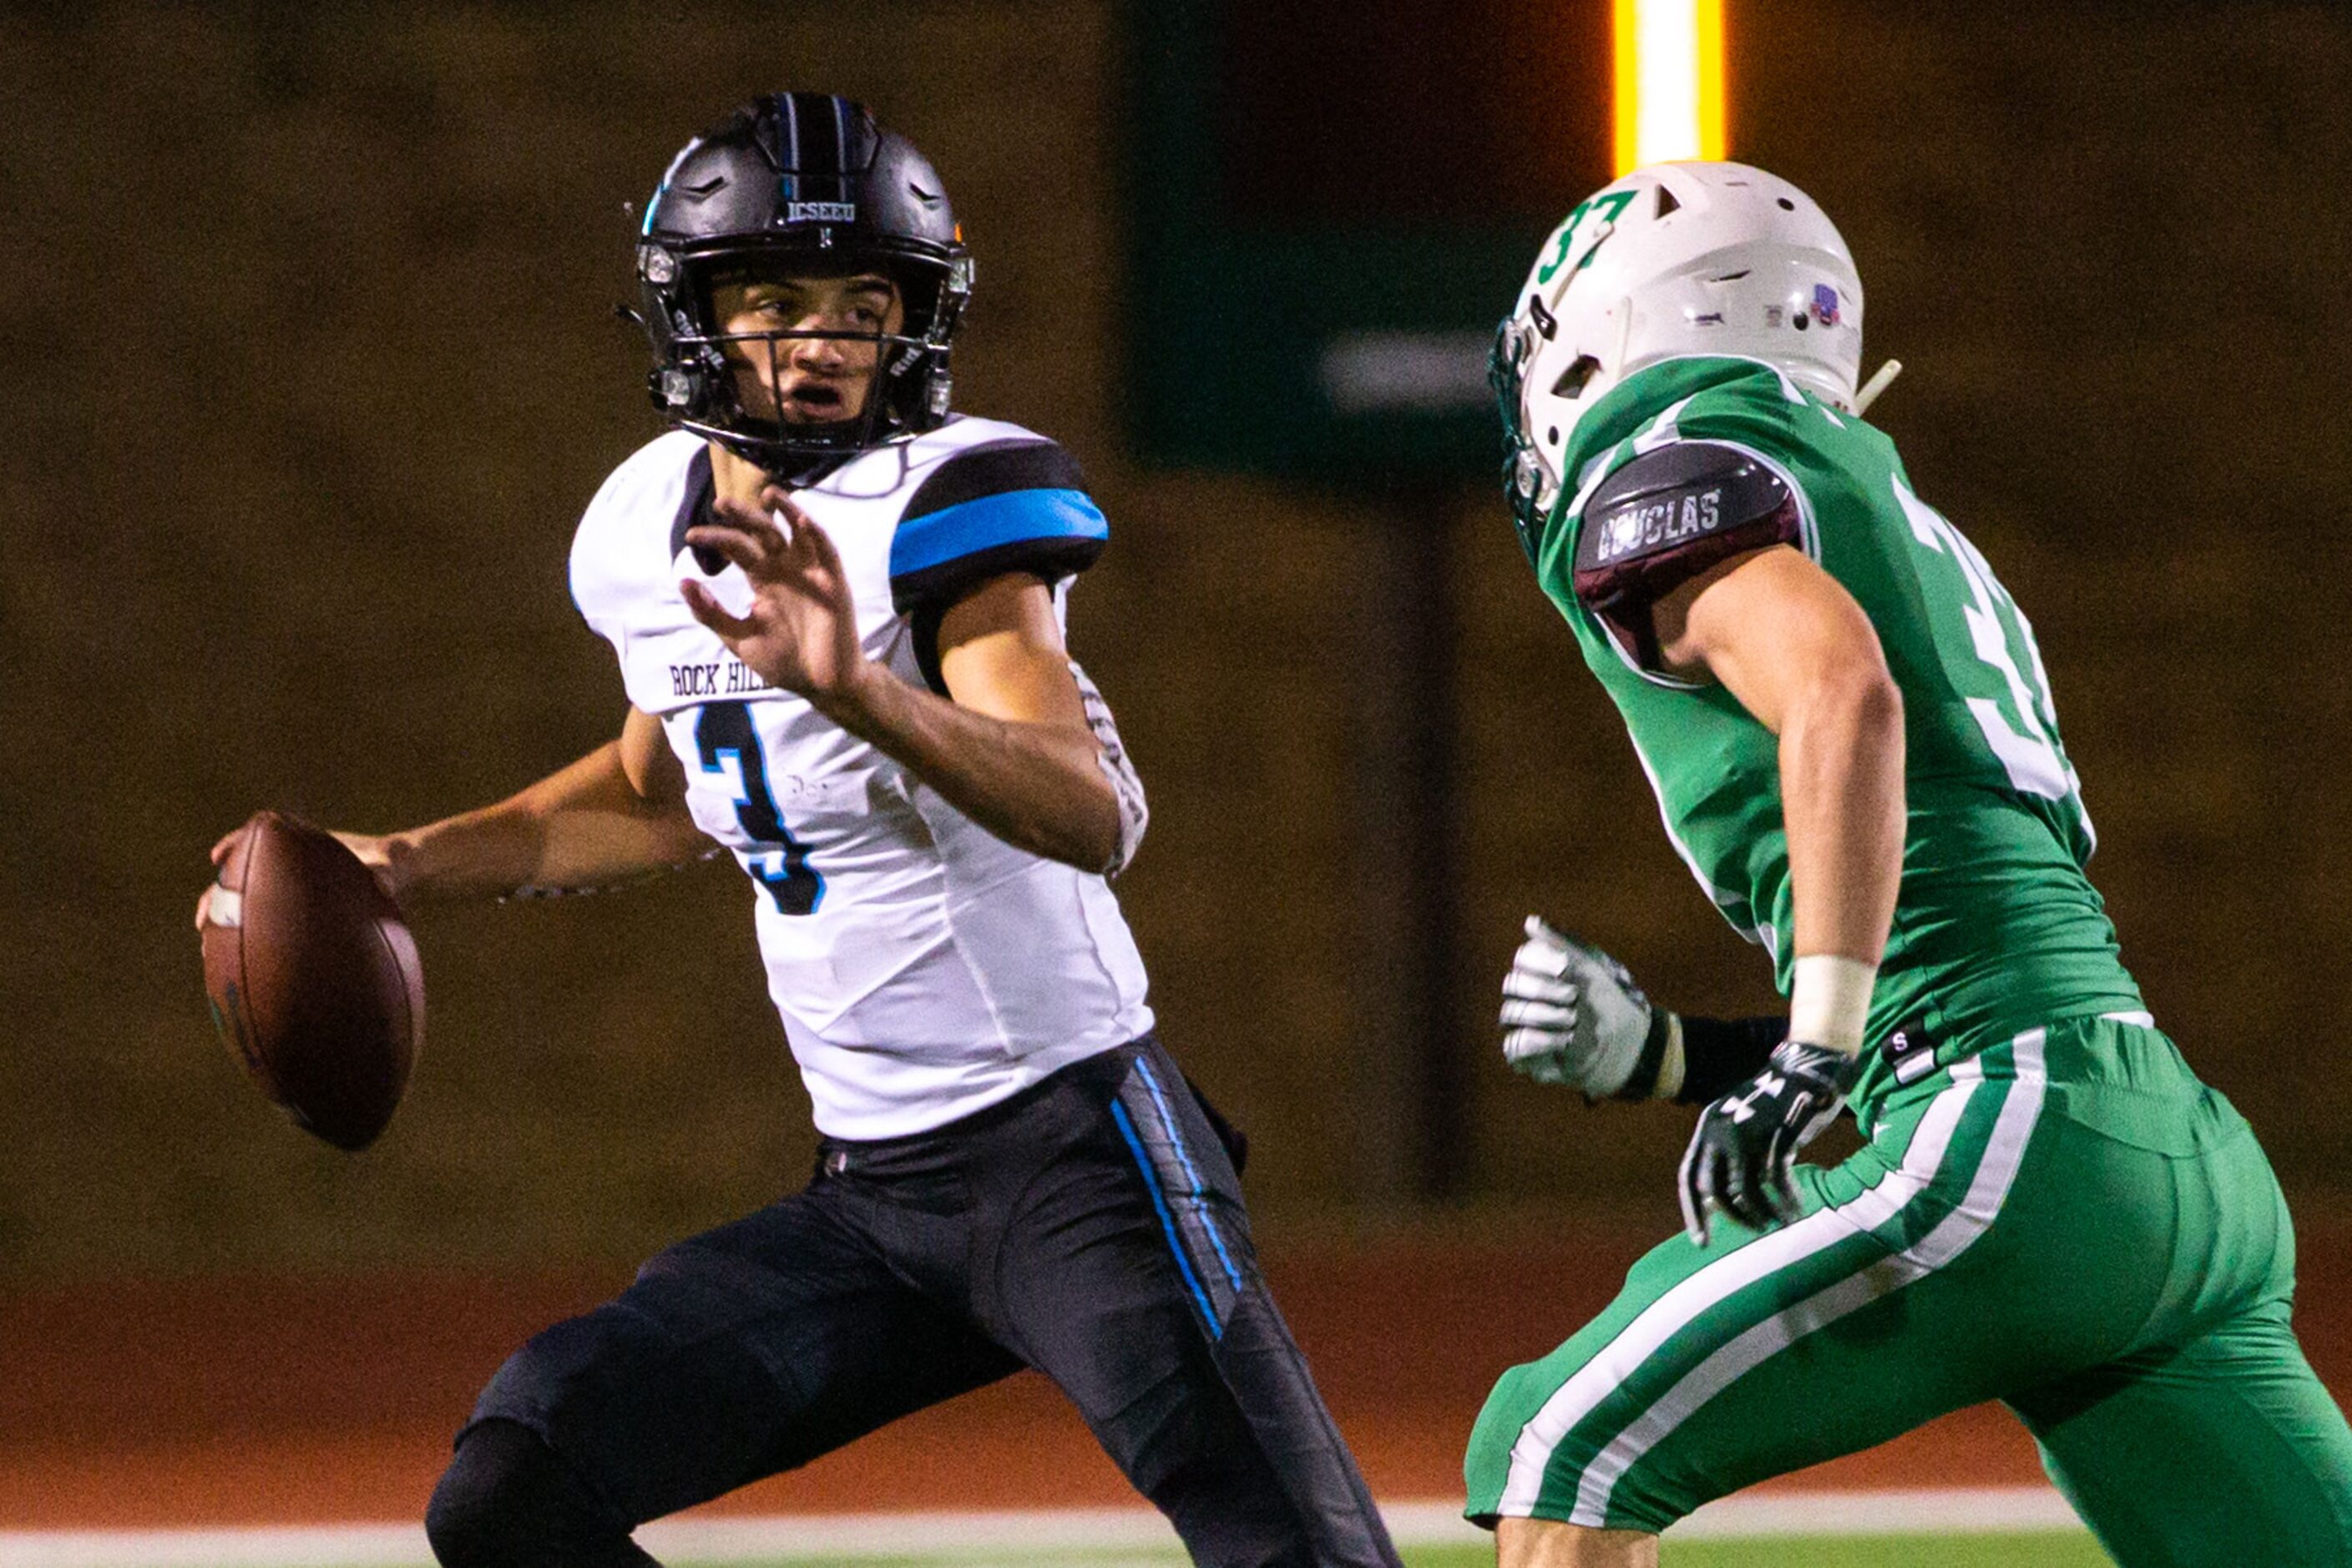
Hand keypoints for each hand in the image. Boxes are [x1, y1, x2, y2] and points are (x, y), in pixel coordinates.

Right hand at [193, 824, 404, 930]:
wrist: (401, 876)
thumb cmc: (393, 865)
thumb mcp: (391, 868)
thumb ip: (386, 873)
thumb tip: (384, 883)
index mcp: (305, 847)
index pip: (259, 838)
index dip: (234, 845)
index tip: (217, 859)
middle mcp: (290, 866)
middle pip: (241, 877)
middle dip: (217, 897)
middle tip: (202, 920)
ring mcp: (291, 889)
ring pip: (248, 904)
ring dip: (227, 923)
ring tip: (209, 950)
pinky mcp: (297, 911)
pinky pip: (266, 923)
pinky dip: (252, 940)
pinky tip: (242, 968)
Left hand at [681, 486, 870, 706]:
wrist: (820, 685)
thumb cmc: (783, 662)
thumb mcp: (739, 639)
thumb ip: (712, 613)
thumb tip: (682, 581)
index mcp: (763, 580)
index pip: (738, 549)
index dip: (716, 539)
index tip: (691, 536)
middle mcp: (785, 569)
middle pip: (763, 532)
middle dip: (744, 516)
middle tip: (721, 503)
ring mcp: (810, 573)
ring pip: (796, 531)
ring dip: (785, 510)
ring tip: (768, 493)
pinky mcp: (833, 581)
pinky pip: (825, 551)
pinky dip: (814, 533)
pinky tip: (800, 519)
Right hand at [1500, 916, 1660, 1099]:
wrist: (1630, 1045)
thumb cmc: (1611, 1002)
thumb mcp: (1591, 967)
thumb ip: (1561, 942)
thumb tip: (1531, 922)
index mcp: (1541, 972)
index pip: (1523, 958)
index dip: (1540, 961)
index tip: (1565, 967)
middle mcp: (1526, 997)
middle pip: (1513, 984)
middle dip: (1544, 989)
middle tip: (1574, 997)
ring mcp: (1523, 1026)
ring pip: (1512, 1013)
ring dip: (1546, 1015)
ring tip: (1574, 1021)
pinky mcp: (1525, 1056)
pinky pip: (1515, 1045)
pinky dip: (1540, 1041)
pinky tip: (1565, 1041)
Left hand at [1677, 1040, 1859, 1244]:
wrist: (1809, 1070)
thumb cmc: (1778, 1106)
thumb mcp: (1744, 1127)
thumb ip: (1730, 1157)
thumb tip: (1720, 1202)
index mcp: (1707, 1127)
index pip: (1689, 1176)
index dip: (1693, 1211)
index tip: (1701, 1242)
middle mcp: (1720, 1129)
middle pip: (1715, 1188)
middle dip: (1735, 1216)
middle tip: (1756, 1230)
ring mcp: (1746, 1131)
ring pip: (1746, 1190)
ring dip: (1763, 1214)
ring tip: (1780, 1223)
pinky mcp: (1774, 1134)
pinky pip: (1776, 1181)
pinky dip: (1786, 1201)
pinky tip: (1796, 1211)